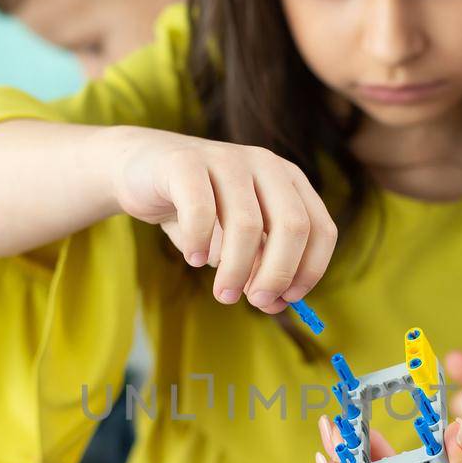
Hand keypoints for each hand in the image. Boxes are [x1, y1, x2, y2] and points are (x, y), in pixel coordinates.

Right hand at [110, 128, 337, 310]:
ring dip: (236, 270)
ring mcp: (226, 158)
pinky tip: (194, 260)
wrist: (141, 171)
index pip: (320, 228)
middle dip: (277, 273)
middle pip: (292, 226)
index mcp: (288, 180)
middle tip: (256, 302)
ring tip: (222, 294)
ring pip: (247, 225)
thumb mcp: (236, 242)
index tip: (288, 299)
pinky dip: (200, 244)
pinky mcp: (185, 163)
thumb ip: (260, 268)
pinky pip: (201, 211)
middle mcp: (265, 163)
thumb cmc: (198, 210)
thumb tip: (277, 304)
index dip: (310, 269)